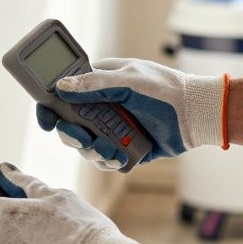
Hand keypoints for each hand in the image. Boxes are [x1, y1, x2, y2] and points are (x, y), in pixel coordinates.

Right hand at [37, 58, 225, 169]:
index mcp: (101, 83)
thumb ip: (94, 84)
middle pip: (70, 123)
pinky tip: (119, 158)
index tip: (46, 118)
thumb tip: (60, 86)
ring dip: (91, 150)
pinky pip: (105, 159)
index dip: (51, 105)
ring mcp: (114, 127)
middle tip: (81, 137)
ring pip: (86, 145)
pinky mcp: (125, 146)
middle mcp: (104, 106)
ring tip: (108, 150)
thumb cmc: (165, 91)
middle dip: (72, 134)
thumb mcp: (128, 82)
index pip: (65, 92)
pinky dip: (108, 161)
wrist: (196, 116)